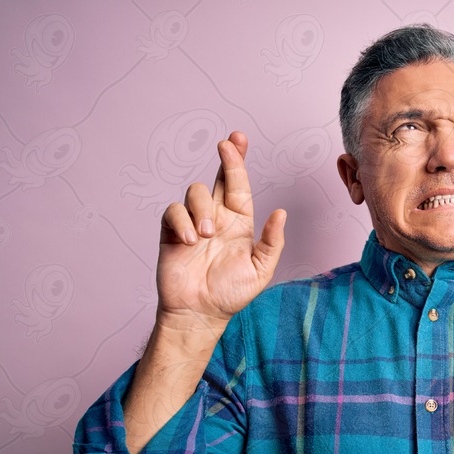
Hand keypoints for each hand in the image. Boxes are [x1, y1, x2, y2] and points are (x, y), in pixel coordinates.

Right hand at [157, 131, 285, 329]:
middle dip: (225, 157)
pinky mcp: (171, 231)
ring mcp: (193, 222)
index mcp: (239, 222)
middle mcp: (216, 217)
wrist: (200, 313)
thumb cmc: (231, 293)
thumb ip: (271, 242)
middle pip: (218, 178)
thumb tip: (281, 213)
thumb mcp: (260, 270)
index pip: (240, 186)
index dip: (238, 162)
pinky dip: (182, 221)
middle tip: (226, 143)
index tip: (238, 140)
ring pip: (196, 192)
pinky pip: (173, 211)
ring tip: (206, 236)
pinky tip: (189, 241)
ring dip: (202, 209)